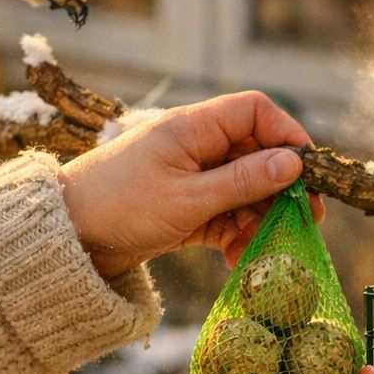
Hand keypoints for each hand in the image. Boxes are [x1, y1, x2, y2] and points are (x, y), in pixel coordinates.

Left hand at [57, 91, 324, 277]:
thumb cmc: (119, 209)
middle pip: (256, 154)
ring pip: (244, 189)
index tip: (308, 171)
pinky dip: (235, 235)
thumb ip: (244, 181)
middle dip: (280, 189)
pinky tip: (236, 260)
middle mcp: (194, 146)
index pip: (255, 112)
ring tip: (263, 251)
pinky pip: (224, 215)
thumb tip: (294, 164)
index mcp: (193, 127)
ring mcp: (189, 176)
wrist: (65, 242)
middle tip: (306, 221)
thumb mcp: (189, 199)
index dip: (287, 135)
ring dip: (258, 219)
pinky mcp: (183, 206)